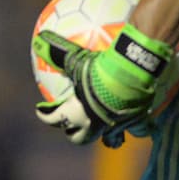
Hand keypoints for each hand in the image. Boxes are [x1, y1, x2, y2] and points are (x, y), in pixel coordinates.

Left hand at [32, 24, 175, 146]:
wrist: (132, 76)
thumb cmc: (100, 69)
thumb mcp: (77, 59)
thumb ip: (58, 52)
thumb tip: (40, 39)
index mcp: (77, 113)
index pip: (55, 120)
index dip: (46, 115)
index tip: (41, 110)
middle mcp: (95, 125)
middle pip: (78, 138)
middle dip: (73, 132)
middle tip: (69, 123)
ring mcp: (117, 126)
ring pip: (110, 140)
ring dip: (105, 137)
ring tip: (105, 130)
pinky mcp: (138, 123)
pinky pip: (138, 130)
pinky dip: (137, 128)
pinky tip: (139, 122)